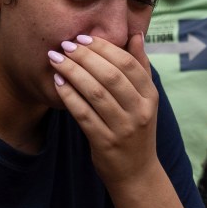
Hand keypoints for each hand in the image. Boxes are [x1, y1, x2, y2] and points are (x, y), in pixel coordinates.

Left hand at [52, 33, 160, 185]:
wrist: (136, 173)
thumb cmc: (136, 130)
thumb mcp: (146, 100)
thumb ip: (141, 67)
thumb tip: (136, 35)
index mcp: (150, 97)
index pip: (127, 64)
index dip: (104, 48)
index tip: (83, 38)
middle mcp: (139, 111)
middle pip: (110, 76)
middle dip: (84, 57)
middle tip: (65, 45)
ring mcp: (122, 128)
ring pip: (95, 93)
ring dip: (73, 72)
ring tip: (56, 59)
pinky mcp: (104, 143)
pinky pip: (83, 114)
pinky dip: (69, 96)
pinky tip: (58, 83)